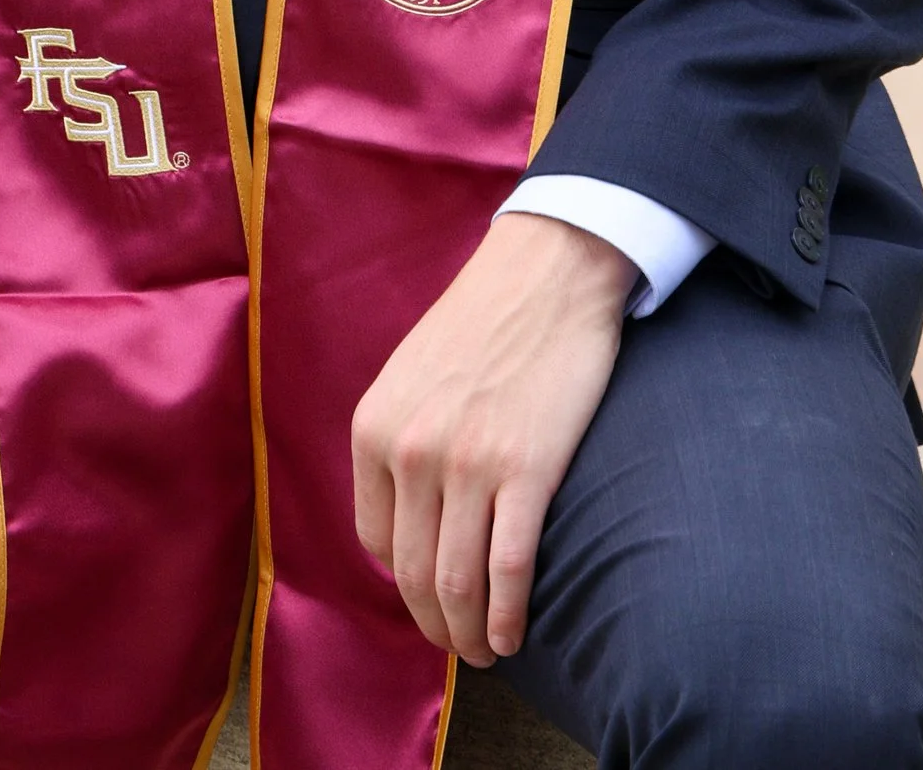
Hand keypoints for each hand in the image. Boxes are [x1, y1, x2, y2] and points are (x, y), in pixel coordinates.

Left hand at [350, 213, 635, 667]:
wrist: (547, 270)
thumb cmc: (483, 321)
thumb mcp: (411, 376)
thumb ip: (400, 441)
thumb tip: (410, 519)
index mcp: (375, 427)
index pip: (375, 541)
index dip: (402, 584)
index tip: (428, 598)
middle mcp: (411, 451)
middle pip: (413, 574)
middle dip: (435, 625)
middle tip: (458, 646)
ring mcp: (469, 463)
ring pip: (457, 584)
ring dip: (470, 634)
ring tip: (485, 651)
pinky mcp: (527, 469)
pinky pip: (510, 569)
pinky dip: (509, 617)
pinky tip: (514, 637)